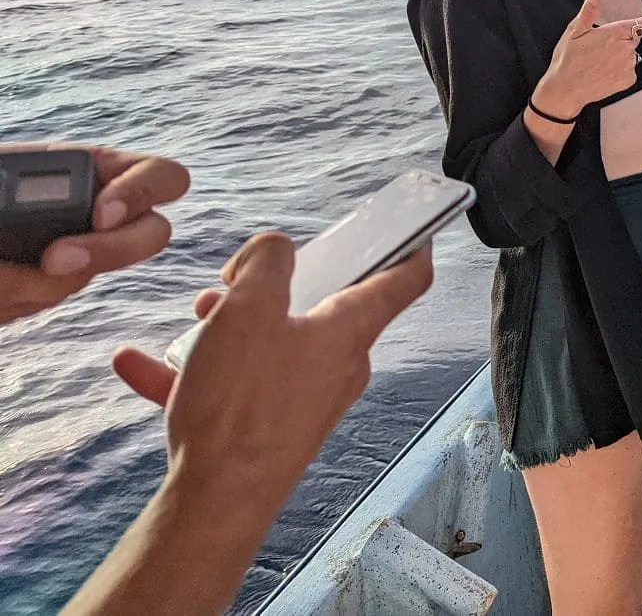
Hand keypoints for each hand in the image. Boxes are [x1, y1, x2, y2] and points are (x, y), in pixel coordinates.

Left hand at [0, 143, 188, 324]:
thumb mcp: (3, 175)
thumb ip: (26, 199)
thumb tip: (54, 260)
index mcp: (95, 169)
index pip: (164, 177)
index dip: (143, 194)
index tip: (98, 214)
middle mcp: (96, 212)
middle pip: (152, 235)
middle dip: (109, 251)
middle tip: (54, 259)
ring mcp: (73, 254)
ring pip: (82, 278)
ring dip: (32, 281)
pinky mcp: (39, 288)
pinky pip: (40, 300)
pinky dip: (10, 294)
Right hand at [112, 232, 433, 510]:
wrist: (217, 502)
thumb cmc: (242, 403)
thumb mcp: (248, 307)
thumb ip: (265, 262)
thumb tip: (274, 249)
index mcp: (349, 331)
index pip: (405, 281)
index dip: (413, 247)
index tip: (415, 228)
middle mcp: (338, 366)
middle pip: (322, 310)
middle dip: (279, 288)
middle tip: (234, 281)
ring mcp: (306, 401)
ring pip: (272, 346)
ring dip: (231, 327)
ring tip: (193, 318)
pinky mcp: (272, 430)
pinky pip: (235, 387)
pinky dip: (193, 372)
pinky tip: (137, 364)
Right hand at [534, 0, 641, 116]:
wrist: (565, 90)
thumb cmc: (568, 58)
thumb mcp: (574, 31)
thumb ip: (588, 11)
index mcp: (616, 33)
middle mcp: (627, 49)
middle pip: (635, 38)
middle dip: (623, 39)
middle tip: (599, 48)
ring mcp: (629, 66)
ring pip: (632, 55)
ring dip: (620, 56)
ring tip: (598, 62)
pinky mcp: (629, 81)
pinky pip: (630, 70)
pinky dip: (620, 70)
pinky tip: (603, 73)